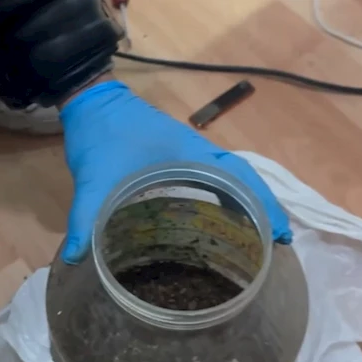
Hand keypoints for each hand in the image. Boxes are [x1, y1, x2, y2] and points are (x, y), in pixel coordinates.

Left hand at [59, 80, 291, 263]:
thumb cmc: (101, 135)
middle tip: (273, 248)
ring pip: (229, 182)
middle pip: (244, 182)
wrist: (89, 102)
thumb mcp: (94, 178)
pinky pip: (210, 183)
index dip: (264, 205)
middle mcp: (197, 155)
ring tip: (254, 242)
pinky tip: (216, 226)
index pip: (240, 178)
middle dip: (263, 212)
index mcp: (189, 154)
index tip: (281, 236)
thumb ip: (86, 216)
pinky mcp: (175, 162)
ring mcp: (188, 157)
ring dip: (246, 207)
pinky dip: (223, 202)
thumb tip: (80, 257)